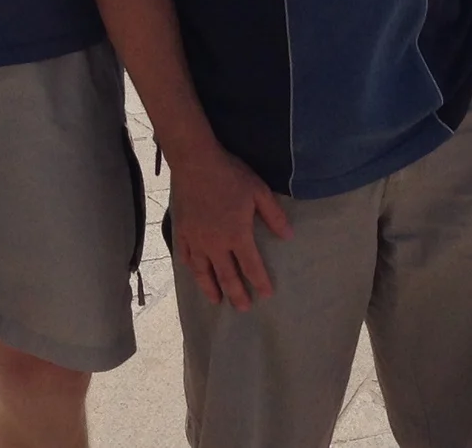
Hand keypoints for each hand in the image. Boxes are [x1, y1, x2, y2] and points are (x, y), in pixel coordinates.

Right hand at [169, 143, 291, 309]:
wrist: (195, 162)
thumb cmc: (230, 175)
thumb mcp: (259, 191)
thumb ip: (274, 216)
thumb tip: (288, 236)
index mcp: (237, 235)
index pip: (251, 266)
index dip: (259, 282)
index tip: (265, 295)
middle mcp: (216, 244)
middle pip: (227, 276)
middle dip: (236, 294)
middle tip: (243, 308)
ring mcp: (197, 240)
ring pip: (203, 272)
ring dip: (211, 289)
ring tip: (217, 301)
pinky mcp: (182, 232)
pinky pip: (186, 256)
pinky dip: (191, 268)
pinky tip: (194, 273)